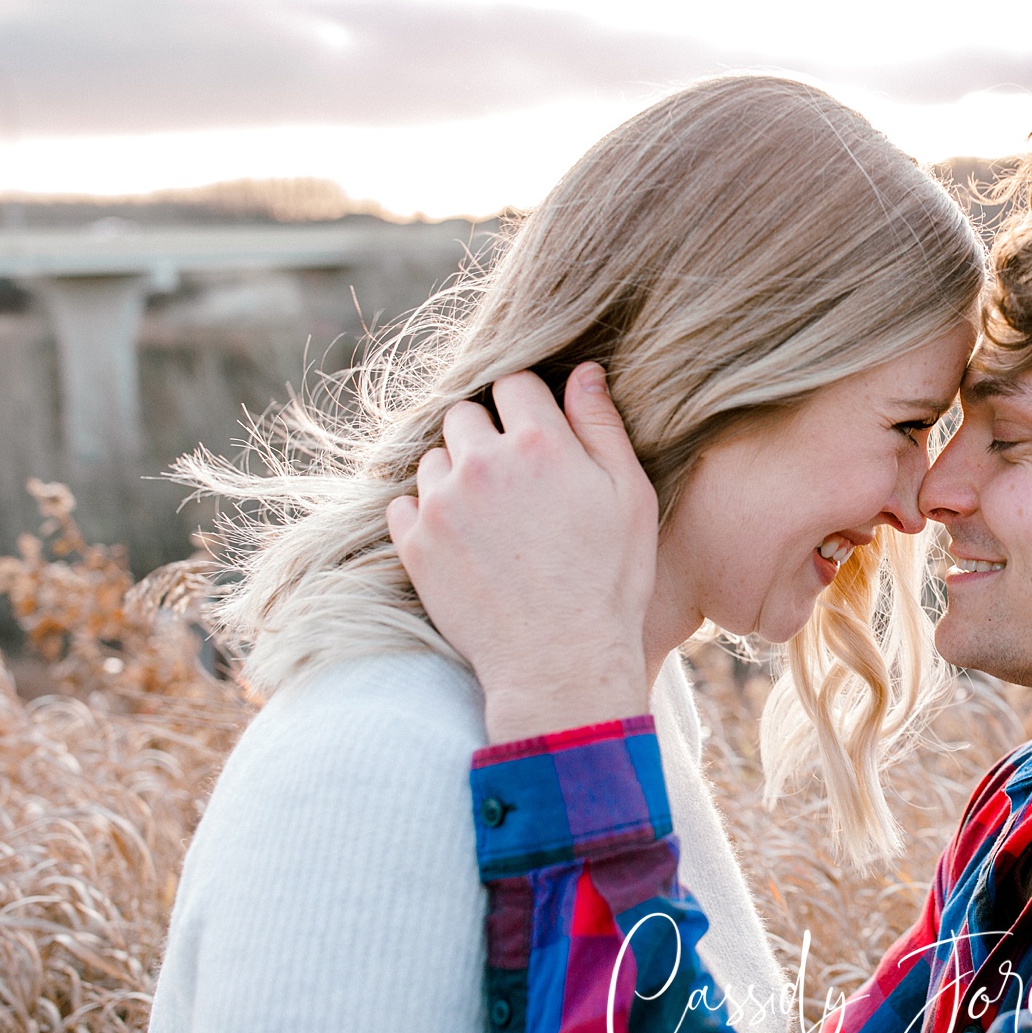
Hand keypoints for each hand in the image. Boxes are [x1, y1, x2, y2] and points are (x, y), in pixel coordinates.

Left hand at [386, 363, 657, 743]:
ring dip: (456, 474)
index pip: (515, 383)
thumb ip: (602, 425)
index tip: (538, 435)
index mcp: (539, 443)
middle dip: (487, 435)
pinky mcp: (415, 545)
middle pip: (464, 414)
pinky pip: (402, 503)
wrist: (560, 661)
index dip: (529, 406)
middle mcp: (482, 463)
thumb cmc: (609, 580)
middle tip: (515, 479)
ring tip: (490, 516)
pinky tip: (461, 539)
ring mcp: (442, 504)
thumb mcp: (628, 495)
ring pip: (433, 459)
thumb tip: (584, 371)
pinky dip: (426, 514)